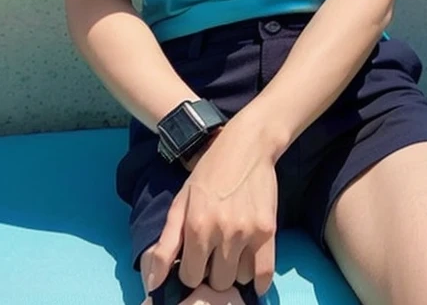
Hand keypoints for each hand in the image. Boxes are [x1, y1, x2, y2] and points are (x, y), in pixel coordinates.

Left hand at [146, 110, 278, 296]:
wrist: (247, 146)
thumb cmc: (210, 172)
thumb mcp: (181, 202)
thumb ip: (166, 244)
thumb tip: (154, 284)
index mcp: (196, 226)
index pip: (190, 277)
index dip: (192, 271)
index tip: (197, 259)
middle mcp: (221, 233)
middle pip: (216, 283)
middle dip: (213, 273)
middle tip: (216, 253)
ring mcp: (247, 232)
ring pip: (239, 279)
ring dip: (235, 271)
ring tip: (234, 251)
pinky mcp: (268, 230)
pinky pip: (265, 273)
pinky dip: (259, 281)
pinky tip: (251, 268)